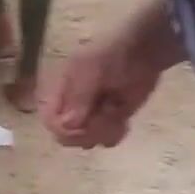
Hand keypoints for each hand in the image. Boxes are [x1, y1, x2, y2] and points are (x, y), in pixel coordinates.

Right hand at [38, 40, 161, 149]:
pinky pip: (106, 140)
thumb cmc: (113, 55)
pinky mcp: (111, 121)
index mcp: (63, 91)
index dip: (61, 129)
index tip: (79, 126)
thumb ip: (79, 96)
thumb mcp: (92, 70)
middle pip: (66, 136)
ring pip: (87, 141)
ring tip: (115, 115)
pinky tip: (123, 122)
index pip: (50, 119)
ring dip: (101, 133)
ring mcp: (93, 116)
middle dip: (85, 133)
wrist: (144, 52)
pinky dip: (114, 135)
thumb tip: (67, 125)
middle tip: (103, 118)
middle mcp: (74, 106)